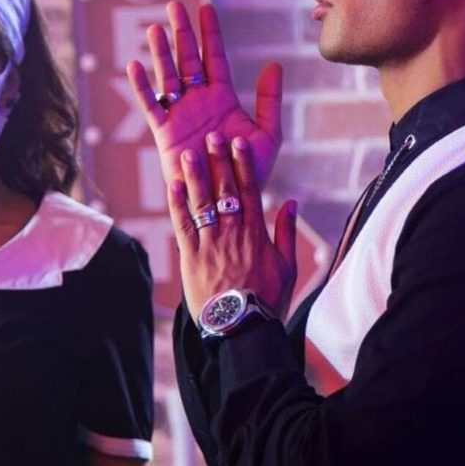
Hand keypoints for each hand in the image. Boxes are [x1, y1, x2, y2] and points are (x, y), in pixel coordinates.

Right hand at [128, 1, 282, 188]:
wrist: (229, 200)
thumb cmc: (248, 171)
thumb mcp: (268, 134)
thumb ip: (270, 100)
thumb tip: (274, 64)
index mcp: (223, 99)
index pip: (215, 58)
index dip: (210, 34)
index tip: (205, 7)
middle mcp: (199, 102)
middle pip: (188, 60)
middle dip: (182, 33)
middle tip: (174, 5)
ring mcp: (180, 115)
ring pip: (168, 76)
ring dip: (161, 53)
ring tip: (155, 28)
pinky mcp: (165, 133)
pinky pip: (151, 106)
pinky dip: (142, 88)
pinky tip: (134, 66)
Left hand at [168, 132, 297, 321]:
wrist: (243, 328)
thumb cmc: (267, 300)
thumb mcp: (287, 266)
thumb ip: (286, 232)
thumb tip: (291, 202)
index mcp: (256, 234)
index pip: (249, 191)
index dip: (242, 165)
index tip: (238, 144)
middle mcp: (233, 233)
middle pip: (225, 191)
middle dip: (218, 162)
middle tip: (212, 136)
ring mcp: (211, 244)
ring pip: (203, 204)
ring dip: (196, 177)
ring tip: (189, 154)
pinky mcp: (191, 258)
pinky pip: (183, 226)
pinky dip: (178, 205)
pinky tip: (173, 186)